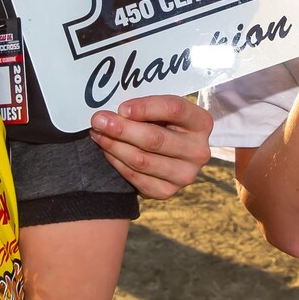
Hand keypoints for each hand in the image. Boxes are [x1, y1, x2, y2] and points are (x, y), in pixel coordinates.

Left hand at [90, 93, 213, 198]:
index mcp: (201, 122)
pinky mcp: (167, 191)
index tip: (121, 108)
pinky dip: (117, 162)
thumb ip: (145, 107)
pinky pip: (135, 177)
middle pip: (155, 139)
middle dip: (122, 129)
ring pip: (142, 160)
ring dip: (114, 146)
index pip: (174, 109)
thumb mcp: (162, 110)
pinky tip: (107, 150)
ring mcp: (185, 175)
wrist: (170, 155)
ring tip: (98, 134)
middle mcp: (198, 151)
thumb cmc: (163, 124)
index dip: (146, 108)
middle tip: (98, 120)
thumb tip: (113, 111)